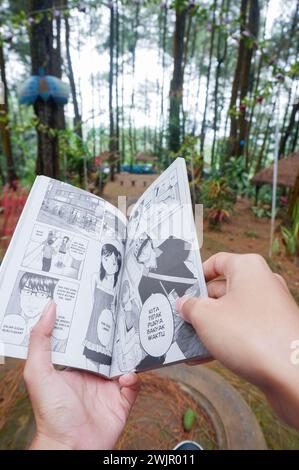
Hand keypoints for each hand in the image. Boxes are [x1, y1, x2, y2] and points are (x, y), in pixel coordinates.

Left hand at [24, 301, 139, 449]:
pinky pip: (134, 385)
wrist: (71, 446)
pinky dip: (134, 379)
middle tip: (123, 317)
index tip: (98, 305)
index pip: (86, 340)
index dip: (91, 325)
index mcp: (75, 367)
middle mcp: (92, 375)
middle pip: (109, 350)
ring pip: (125, 364)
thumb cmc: (51, 414)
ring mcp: (108, 388)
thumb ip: (40, 341)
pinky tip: (126, 377)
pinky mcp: (122, 401)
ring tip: (131, 343)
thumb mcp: (39, 372)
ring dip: (129, 355)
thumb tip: (48, 309)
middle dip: (116, 336)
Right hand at [176, 252, 298, 429]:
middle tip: (179, 319)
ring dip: (208, 328)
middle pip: (222, 289)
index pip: (217, 261)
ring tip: (186, 342)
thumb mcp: (206, 317)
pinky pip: (242, 332)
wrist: (292, 375)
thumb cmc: (251, 336)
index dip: (196, 275)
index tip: (181, 290)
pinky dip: (223, 341)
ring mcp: (270, 310)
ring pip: (231, 313)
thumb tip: (184, 304)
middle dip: (199, 306)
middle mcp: (262, 284)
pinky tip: (202, 357)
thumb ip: (190, 307)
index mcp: (248, 268)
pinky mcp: (274, 333)